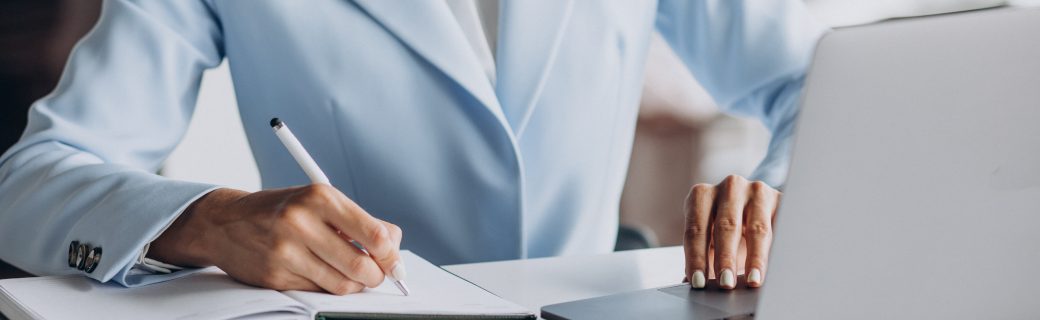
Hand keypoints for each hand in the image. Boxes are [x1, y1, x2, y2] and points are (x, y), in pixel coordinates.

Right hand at [149, 184, 402, 294]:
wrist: (225, 222)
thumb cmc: (283, 210)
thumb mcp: (320, 201)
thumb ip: (360, 221)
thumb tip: (395, 246)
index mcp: (320, 197)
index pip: (374, 234)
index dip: (391, 255)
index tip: (394, 262)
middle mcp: (301, 222)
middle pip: (361, 265)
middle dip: (376, 275)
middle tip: (376, 274)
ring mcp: (286, 251)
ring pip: (342, 284)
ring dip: (354, 285)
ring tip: (351, 274)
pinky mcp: (275, 276)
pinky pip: (318, 291)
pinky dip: (328, 287)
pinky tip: (322, 273)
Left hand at [683, 175, 780, 289]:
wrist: (758, 209)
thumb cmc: (727, 230)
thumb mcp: (711, 240)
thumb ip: (701, 258)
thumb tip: (690, 283)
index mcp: (702, 195)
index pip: (696, 230)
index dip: (696, 258)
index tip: (698, 282)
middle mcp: (729, 187)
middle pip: (726, 226)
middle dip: (725, 258)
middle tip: (725, 284)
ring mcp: (757, 190)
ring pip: (757, 228)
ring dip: (755, 258)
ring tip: (752, 281)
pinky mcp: (781, 200)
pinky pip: (780, 228)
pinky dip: (778, 250)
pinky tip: (777, 267)